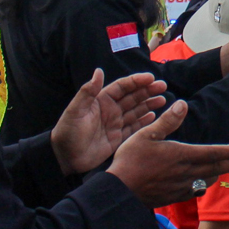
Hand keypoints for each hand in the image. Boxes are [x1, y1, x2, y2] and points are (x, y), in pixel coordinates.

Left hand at [51, 70, 168, 175]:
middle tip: (163, 87)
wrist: (65, 157)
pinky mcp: (118, 138)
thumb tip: (99, 70)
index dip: (136, 81)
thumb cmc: (68, 131)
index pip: (122, 87)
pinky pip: (134, 128)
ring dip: (149, 105)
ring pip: (136, 111)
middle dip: (147, 91)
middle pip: (132, 97)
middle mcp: (110, 110)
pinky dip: (144, 122)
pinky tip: (154, 116)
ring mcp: (115, 124)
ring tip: (163, 100)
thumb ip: (88, 91)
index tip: (150, 78)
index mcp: (101, 101)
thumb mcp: (76, 110)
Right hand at [106, 104, 228, 206]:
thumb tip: (183, 104)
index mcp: (181, 155)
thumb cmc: (130, 160)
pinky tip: (202, 184)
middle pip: (214, 168)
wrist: (120, 191)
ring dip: (217, 174)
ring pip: (206, 180)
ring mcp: (180, 187)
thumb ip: (167, 121)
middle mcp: (185, 172)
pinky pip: (195, 191)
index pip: (212, 153)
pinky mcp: (174, 197)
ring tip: (224, 169)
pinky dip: (203, 186)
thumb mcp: (146, 135)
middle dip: (228, 163)